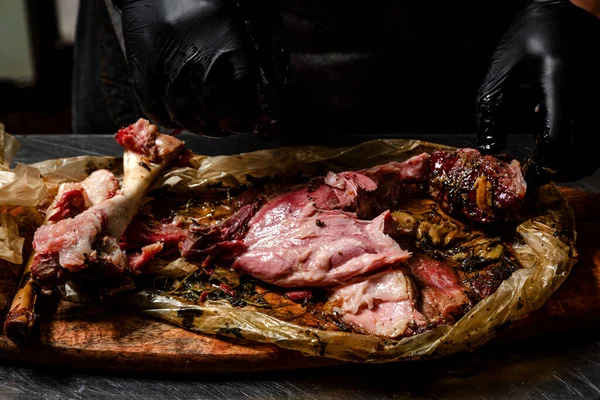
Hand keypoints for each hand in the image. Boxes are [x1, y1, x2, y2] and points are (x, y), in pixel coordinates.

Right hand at [117, 0, 288, 137]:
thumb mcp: (247, 14)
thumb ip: (269, 46)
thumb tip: (280, 83)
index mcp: (225, 44)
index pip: (241, 92)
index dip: (247, 112)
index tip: (251, 121)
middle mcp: (195, 58)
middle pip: (214, 106)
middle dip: (225, 124)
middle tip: (231, 127)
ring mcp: (165, 63)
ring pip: (181, 109)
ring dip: (198, 126)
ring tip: (208, 127)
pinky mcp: (140, 63)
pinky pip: (149, 100)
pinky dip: (161, 116)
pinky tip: (173, 120)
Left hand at [476, 0, 599, 182]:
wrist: (570, 6)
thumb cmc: (534, 32)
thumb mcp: (502, 65)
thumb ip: (491, 107)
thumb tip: (489, 147)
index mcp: (561, 83)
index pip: (556, 139)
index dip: (541, 164)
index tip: (524, 176)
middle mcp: (588, 94)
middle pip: (584, 154)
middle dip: (560, 171)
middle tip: (537, 174)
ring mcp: (598, 98)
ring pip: (593, 148)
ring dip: (570, 162)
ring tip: (545, 161)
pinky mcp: (599, 100)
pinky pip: (594, 134)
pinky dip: (578, 146)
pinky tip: (557, 137)